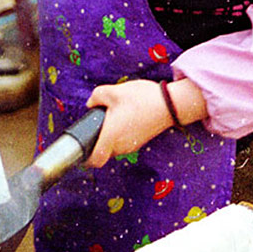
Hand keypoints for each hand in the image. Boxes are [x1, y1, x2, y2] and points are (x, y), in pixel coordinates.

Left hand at [85, 77, 206, 167]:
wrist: (170, 104)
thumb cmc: (141, 98)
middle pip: (103, 152)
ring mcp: (132, 145)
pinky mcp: (140, 142)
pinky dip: (119, 136)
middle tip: (95, 124)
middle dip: (96, 142)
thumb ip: (96, 97)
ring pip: (113, 148)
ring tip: (110, 118)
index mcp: (111, 136)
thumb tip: (90, 104)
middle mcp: (121, 146)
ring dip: (108, 138)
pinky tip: (123, 119)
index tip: (81, 150)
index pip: (95, 160)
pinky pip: (123, 144)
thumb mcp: (114, 91)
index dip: (86, 159)